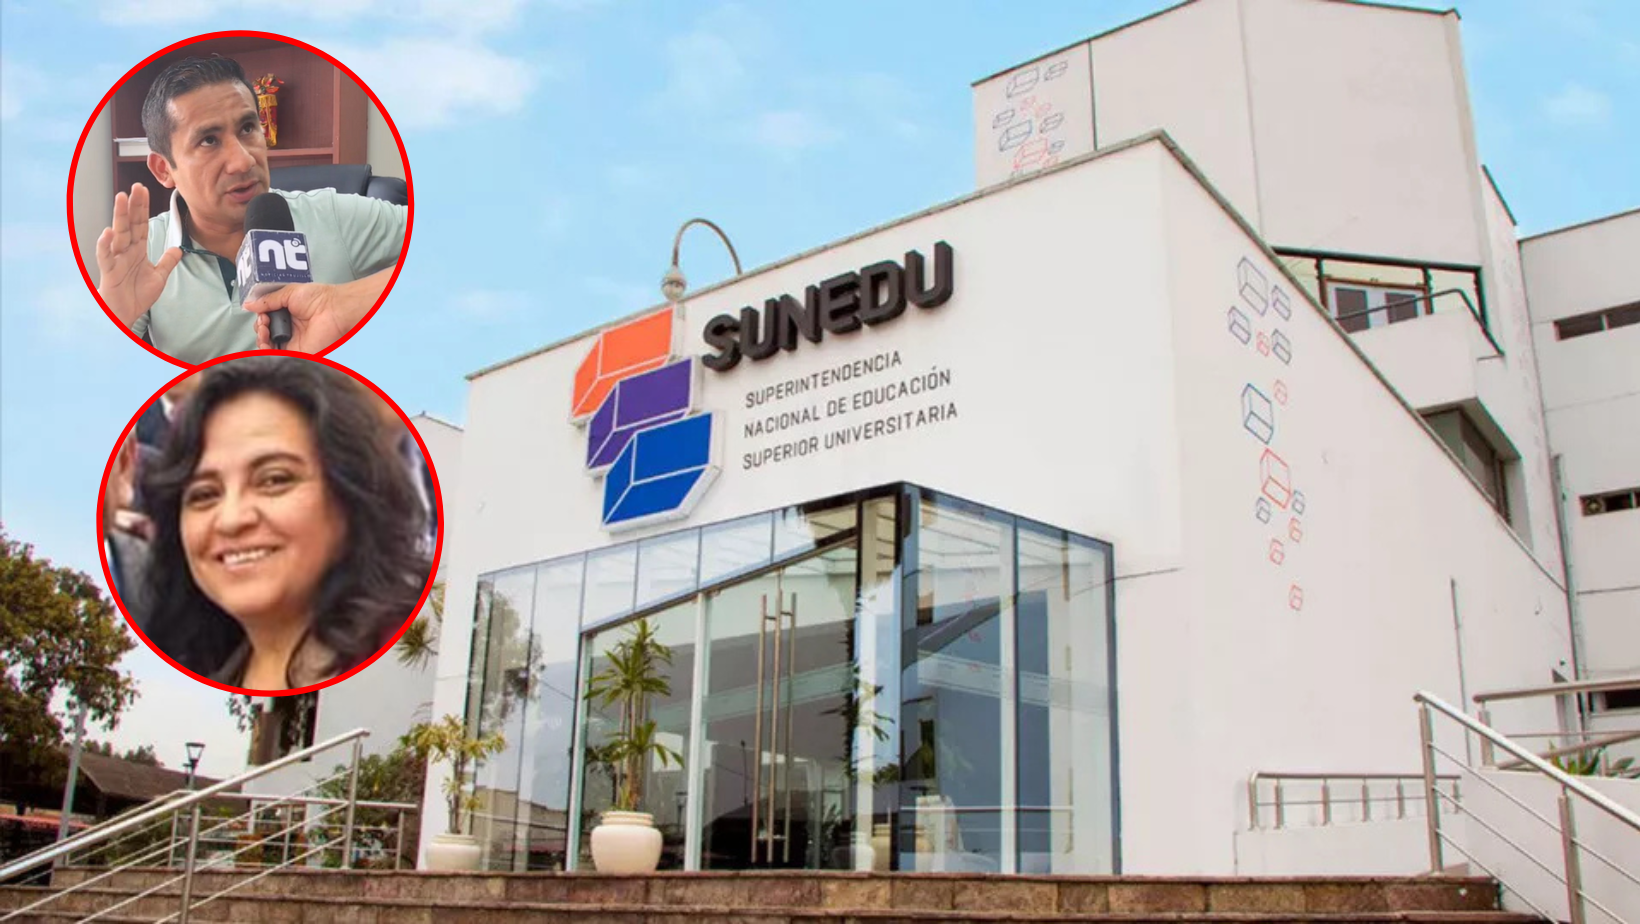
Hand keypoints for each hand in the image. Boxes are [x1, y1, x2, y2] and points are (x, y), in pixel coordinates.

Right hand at [96, 183, 182, 326]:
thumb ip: (167, 262)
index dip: (143, 208)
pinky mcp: (109, 271)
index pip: (141, 224)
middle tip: (138, 187)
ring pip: (118, 234)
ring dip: (120, 216)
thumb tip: (178, 249)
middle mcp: (126, 250)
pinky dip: (106, 244)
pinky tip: (108, 233)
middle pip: (130, 224)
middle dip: (134, 206)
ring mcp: (116, 259)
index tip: (145, 190)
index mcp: (138, 250)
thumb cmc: (136, 296)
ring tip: (122, 198)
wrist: (125, 315)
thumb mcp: (159, 277)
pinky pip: (106, 256)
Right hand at [243, 268, 389, 352]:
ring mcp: (293, 342)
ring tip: (265, 330)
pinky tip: (266, 344)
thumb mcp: (288, 293)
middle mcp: (289, 329)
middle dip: (259, 328)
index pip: (266, 321)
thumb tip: (248, 304)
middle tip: (265, 321)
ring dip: (261, 339)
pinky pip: (279, 357)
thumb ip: (268, 301)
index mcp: (287, 315)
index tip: (262, 314)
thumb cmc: (318, 298)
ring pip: (269, 347)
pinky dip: (268, 353)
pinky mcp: (298, 352)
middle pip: (265, 335)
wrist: (334, 309)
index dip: (260, 319)